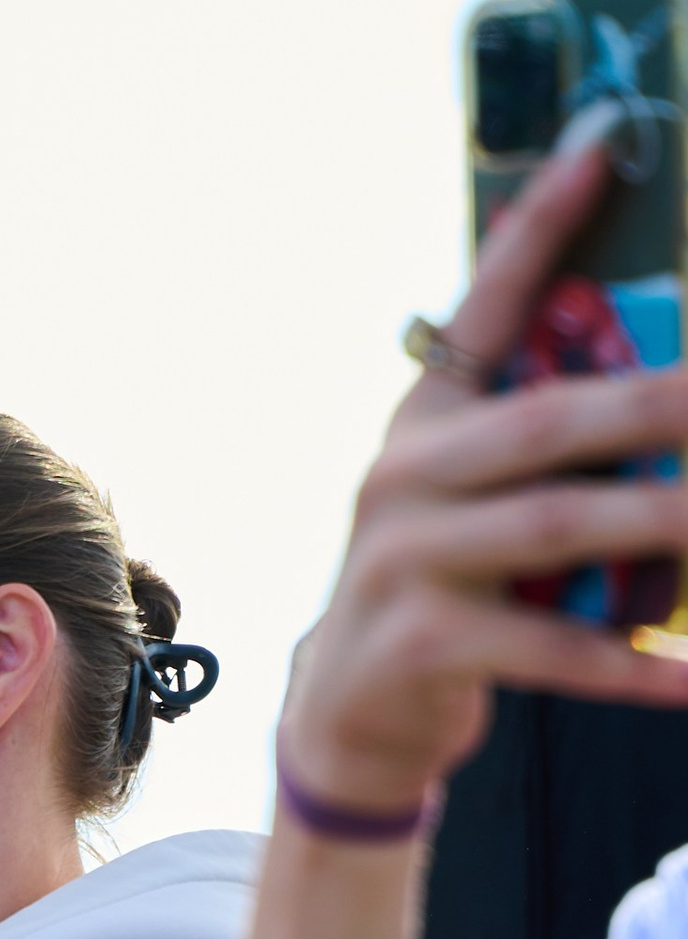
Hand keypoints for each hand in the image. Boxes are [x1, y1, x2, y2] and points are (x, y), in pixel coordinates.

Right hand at [284, 137, 687, 819]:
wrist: (349, 716)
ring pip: (559, 528)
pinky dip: (627, 665)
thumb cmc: (441, 590)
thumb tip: (661, 388)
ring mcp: (405, 563)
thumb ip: (529, 440)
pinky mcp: (419, 648)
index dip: (537, 229)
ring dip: (661, 522)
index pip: (482, 308)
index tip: (599, 153)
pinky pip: (549, 652)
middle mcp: (402, 480)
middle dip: (656, 402)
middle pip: (548, 421)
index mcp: (422, 425)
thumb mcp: (466, 498)